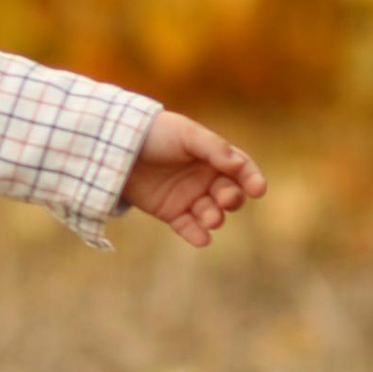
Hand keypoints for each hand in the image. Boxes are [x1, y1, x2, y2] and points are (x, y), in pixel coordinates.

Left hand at [122, 109, 263, 246]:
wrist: (115, 145)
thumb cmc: (155, 133)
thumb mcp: (185, 133)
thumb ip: (213, 148)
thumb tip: (238, 166)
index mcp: (213, 156)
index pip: (241, 169)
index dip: (252, 178)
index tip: (257, 189)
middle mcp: (205, 178)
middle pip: (229, 194)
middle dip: (231, 198)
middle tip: (225, 200)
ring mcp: (188, 197)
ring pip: (212, 213)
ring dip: (215, 218)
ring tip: (210, 218)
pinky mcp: (170, 213)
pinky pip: (189, 227)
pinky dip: (197, 234)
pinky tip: (202, 238)